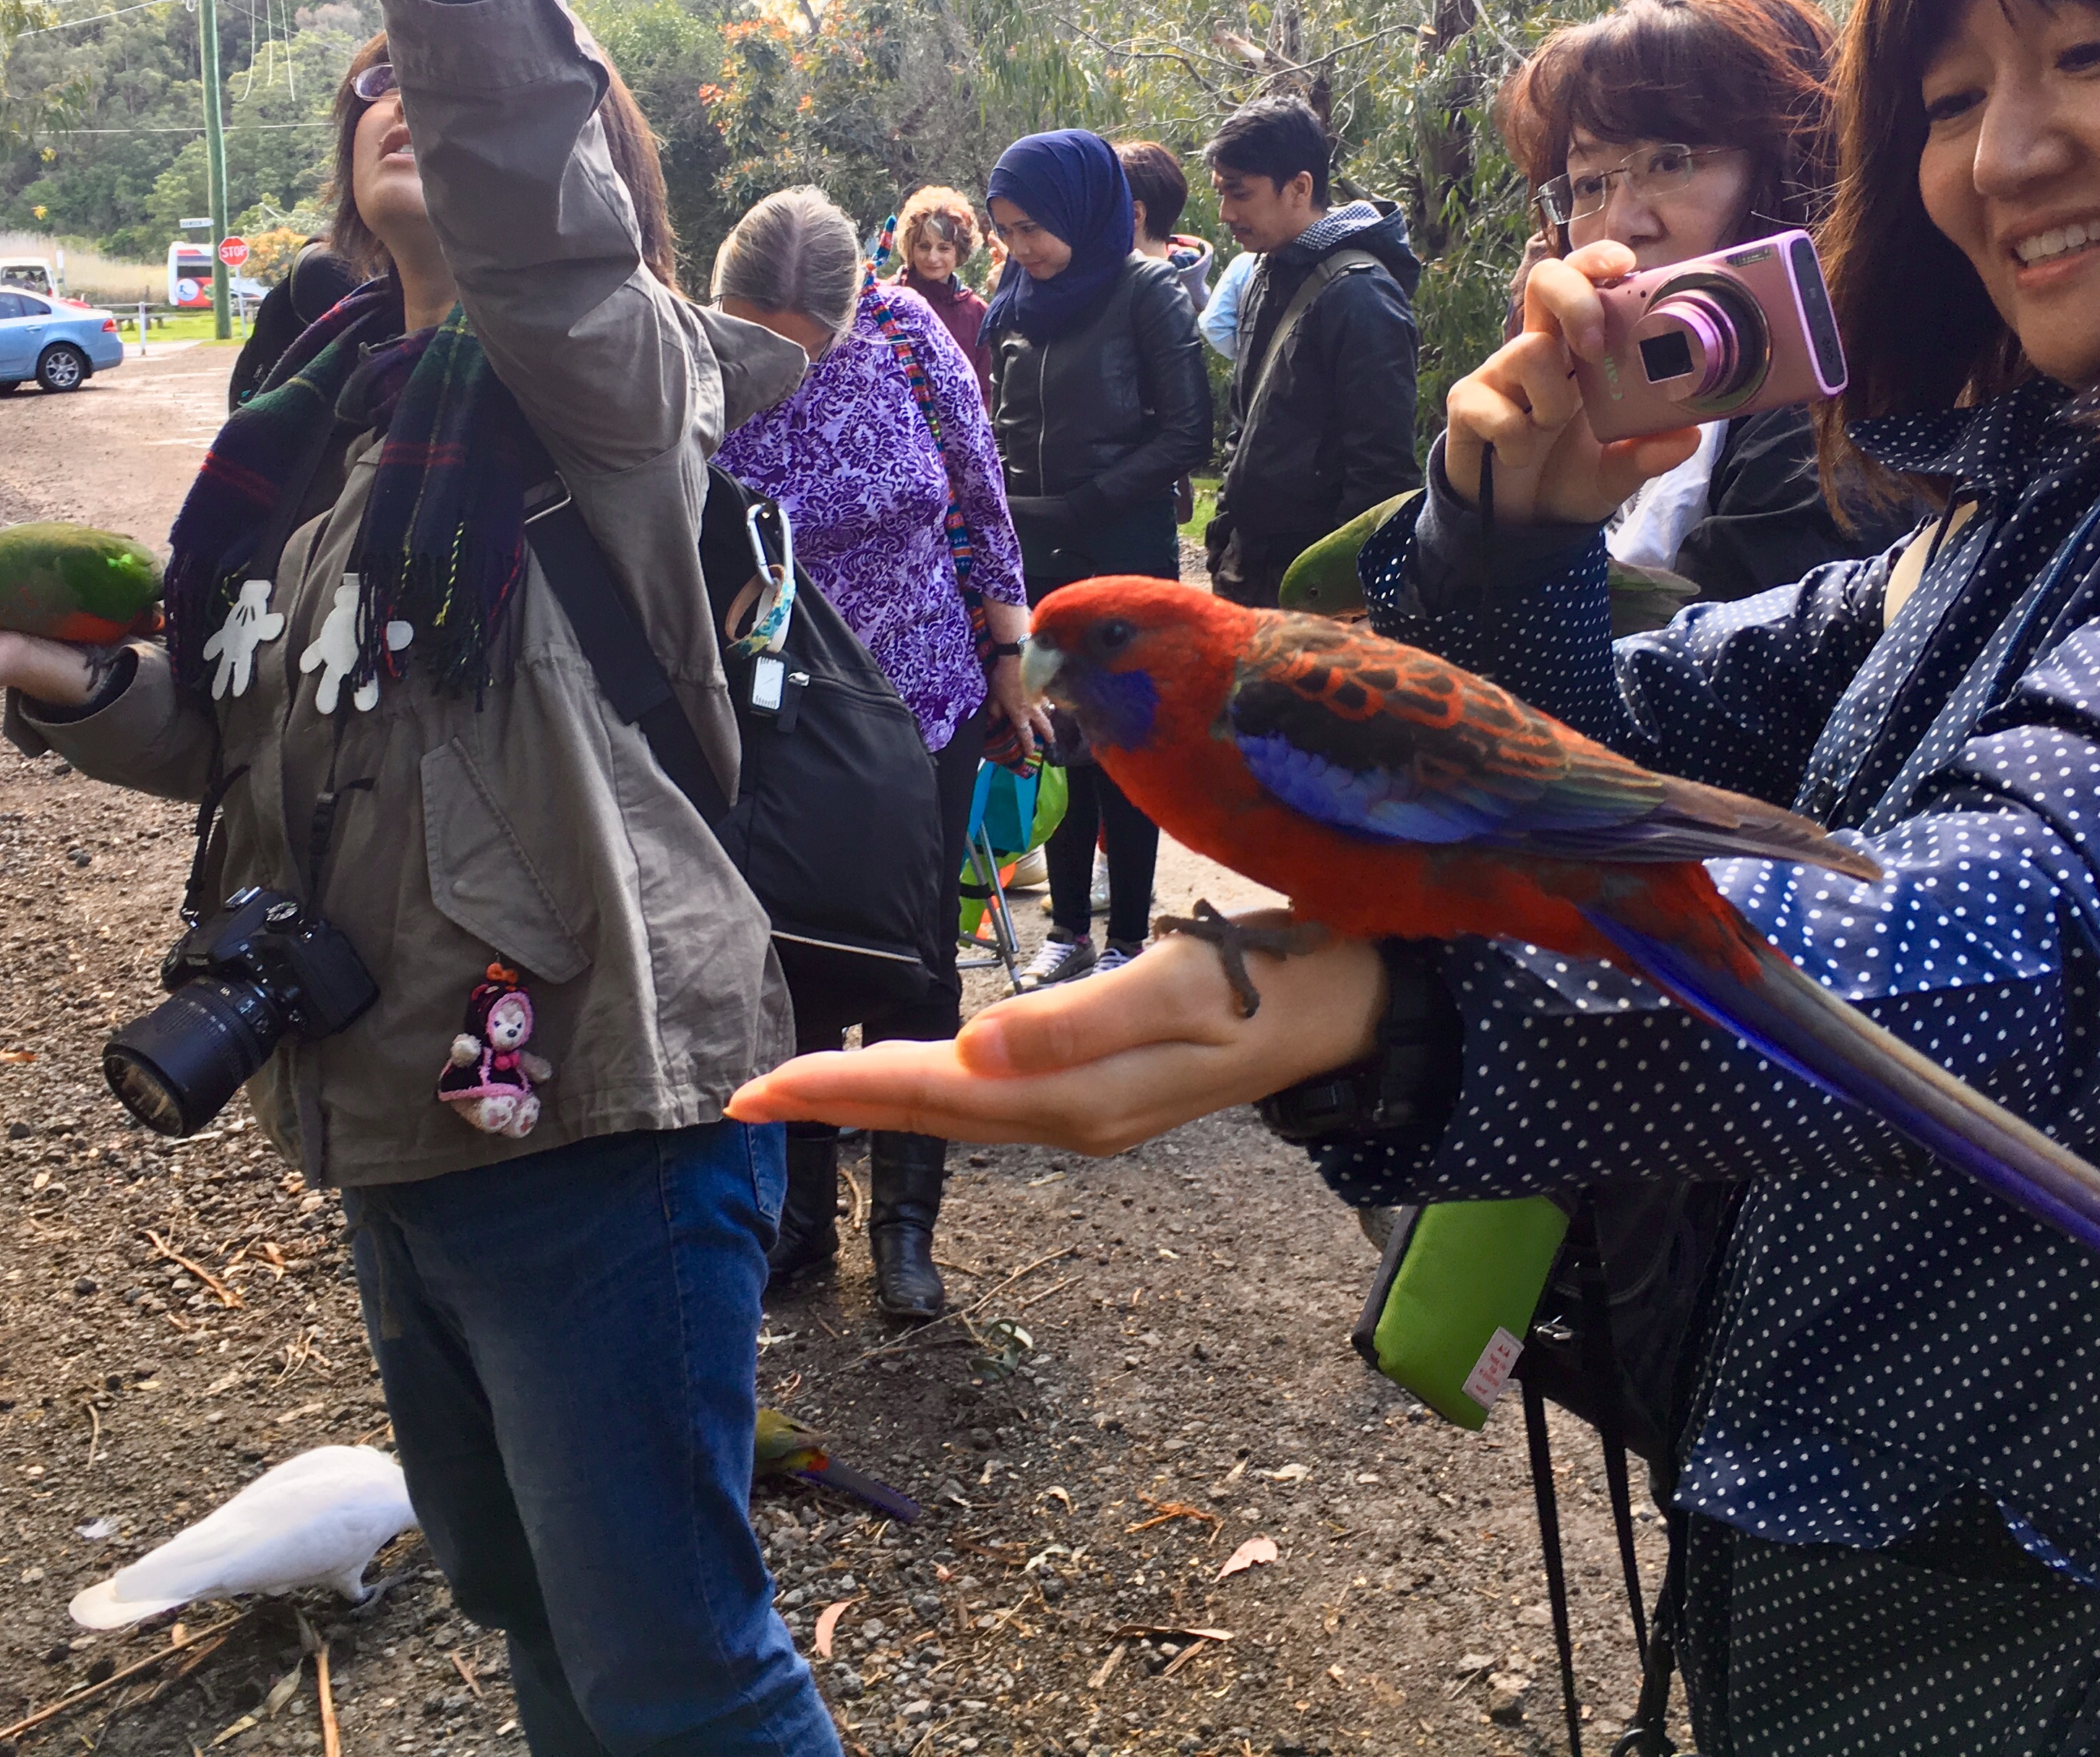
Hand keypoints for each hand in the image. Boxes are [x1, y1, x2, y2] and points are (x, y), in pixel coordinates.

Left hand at [726, 917, 1384, 1156]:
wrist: (1358, 1007)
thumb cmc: (1276, 980)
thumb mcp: (1184, 989)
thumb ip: (1078, 1023)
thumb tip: (972, 1053)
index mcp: (1082, 1098)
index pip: (934, 1093)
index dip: (841, 1090)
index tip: (756, 1092)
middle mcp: (1075, 1120)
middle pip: (933, 1113)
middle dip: (836, 1104)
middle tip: (741, 1100)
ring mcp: (1092, 1115)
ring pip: (960, 1114)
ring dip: (876, 1100)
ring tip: (799, 1091)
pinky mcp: (1107, 1095)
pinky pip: (994, 1103)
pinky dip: (933, 1091)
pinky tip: (908, 1077)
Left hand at [984, 652, 1049, 750]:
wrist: (1016, 659)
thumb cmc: (1002, 678)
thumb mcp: (994, 696)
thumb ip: (996, 709)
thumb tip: (997, 717)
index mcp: (1019, 714)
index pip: (1025, 734)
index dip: (1028, 745)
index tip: (1031, 753)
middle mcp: (1032, 709)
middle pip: (1044, 725)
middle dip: (1048, 735)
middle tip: (1051, 741)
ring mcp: (1040, 697)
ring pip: (1048, 710)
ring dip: (1049, 716)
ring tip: (1049, 718)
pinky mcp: (1043, 686)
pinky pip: (1047, 696)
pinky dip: (1047, 700)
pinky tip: (1045, 697)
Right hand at [1444, 238, 1698, 528]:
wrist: (1516, 524)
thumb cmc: (1567, 477)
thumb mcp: (1616, 472)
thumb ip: (1647, 454)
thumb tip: (1688, 437)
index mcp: (1579, 353)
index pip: (1587, 285)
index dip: (1599, 262)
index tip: (1626, 266)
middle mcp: (1540, 350)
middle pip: (1546, 281)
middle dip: (1575, 298)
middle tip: (1593, 345)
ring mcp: (1501, 374)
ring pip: (1528, 349)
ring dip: (1550, 399)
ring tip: (1548, 430)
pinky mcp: (1467, 404)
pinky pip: (1490, 405)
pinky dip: (1512, 438)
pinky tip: (1516, 457)